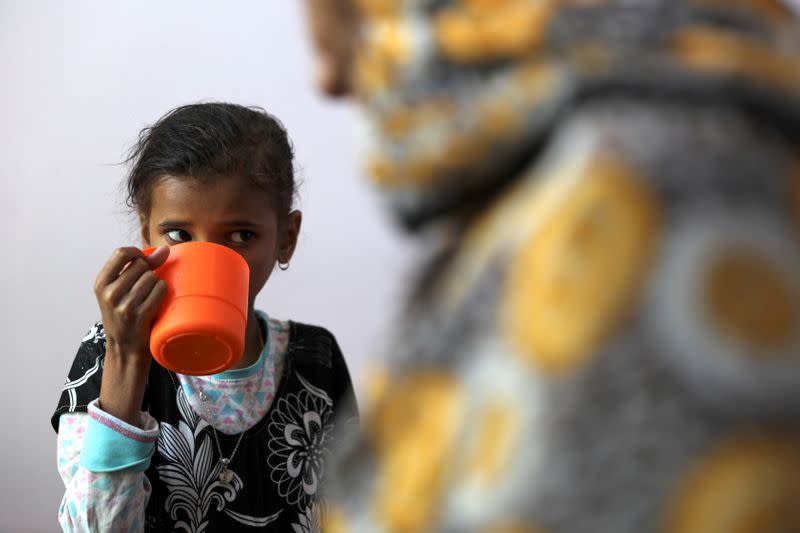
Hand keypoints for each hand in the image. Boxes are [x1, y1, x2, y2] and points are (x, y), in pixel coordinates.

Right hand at [93, 246, 168, 360]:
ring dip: (156, 284)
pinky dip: (162, 292)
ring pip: (152, 277)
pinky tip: (157, 301)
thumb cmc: (124, 313)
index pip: (121, 253)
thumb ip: (140, 266)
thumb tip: (164, 249)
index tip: (143, 262)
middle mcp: (109, 293)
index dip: (137, 253)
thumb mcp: (120, 289)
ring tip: (149, 297)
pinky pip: (160, 290)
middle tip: (144, 288)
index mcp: (101, 283)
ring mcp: (124, 305)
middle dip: (149, 272)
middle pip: (141, 265)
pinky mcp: (140, 315)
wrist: (124, 348)